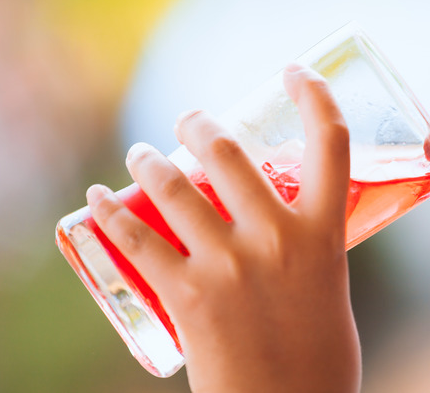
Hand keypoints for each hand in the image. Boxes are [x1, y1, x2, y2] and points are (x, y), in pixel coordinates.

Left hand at [86, 64, 360, 392]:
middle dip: (203, 124)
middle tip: (190, 121)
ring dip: (149, 159)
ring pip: (178, 186)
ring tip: (139, 153)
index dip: (315, 96)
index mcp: (325, 234)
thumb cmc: (319, 357)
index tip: (297, 73)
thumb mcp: (328, 287)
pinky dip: (110, 212)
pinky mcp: (188, 295)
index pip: (331, 144)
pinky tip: (97, 200)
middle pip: (232, 153)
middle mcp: (278, 239)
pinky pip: (138, 239)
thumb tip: (280, 229)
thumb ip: (307, 250)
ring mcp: (231, 265)